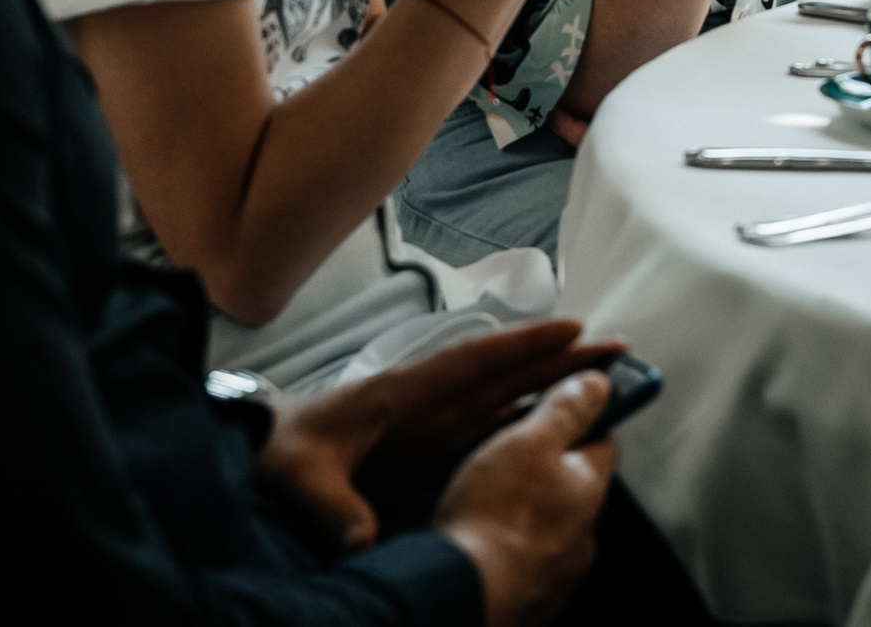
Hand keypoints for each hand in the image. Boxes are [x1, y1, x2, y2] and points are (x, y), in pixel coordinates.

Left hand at [256, 319, 620, 552]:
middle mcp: (426, 401)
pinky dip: (525, 414)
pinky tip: (555, 420)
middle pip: (504, 373)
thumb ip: (328, 504)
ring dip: (551, 383)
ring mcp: (430, 420)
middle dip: (559, 358)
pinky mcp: (428, 443)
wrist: (253, 456)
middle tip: (617, 346)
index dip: (523, 348)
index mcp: (401, 396)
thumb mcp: (294, 477)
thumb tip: (360, 539)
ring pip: (503, 395)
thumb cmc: (274, 457)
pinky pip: (488, 421)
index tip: (573, 330)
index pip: (472, 365)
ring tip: (602, 375)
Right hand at [437, 371, 618, 626]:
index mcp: (589, 491)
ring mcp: (555, 574)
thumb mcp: (529, 442)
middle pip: (570, 487)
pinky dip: (501, 547)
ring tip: (482, 498)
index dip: (584, 416)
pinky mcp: (524, 600)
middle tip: (508, 453)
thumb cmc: (494, 521)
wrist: (462, 597)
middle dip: (545, 470)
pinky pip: (518, 562)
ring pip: (544, 528)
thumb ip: (566, 411)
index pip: (602, 441)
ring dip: (522, 512)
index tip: (569, 401)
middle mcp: (581, 537)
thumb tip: (598, 385)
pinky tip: (474, 539)